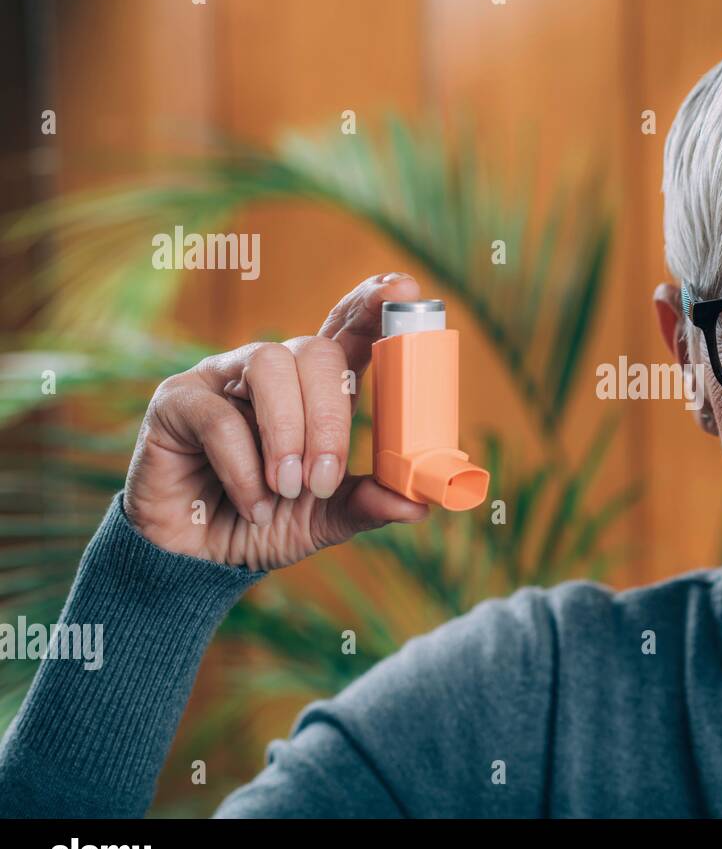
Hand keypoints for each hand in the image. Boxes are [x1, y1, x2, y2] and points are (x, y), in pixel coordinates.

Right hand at [122, 273, 431, 570]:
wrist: (197, 561)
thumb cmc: (266, 524)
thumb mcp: (326, 517)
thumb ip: (368, 503)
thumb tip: (418, 503)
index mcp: (314, 389)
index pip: (347, 332)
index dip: (372, 307)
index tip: (403, 287)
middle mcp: (271, 373)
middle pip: (315, 351)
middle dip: (330, 417)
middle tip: (323, 478)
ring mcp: (222, 379)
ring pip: (270, 367)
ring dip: (288, 434)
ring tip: (288, 488)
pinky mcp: (177, 401)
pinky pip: (220, 416)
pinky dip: (244, 467)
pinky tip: (251, 504)